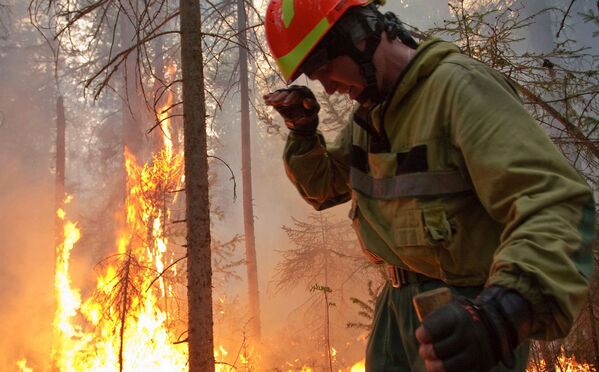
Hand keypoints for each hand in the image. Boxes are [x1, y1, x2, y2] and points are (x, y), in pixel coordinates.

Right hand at [263, 85, 319, 134]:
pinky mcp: (281, 96)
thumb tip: (306, 101)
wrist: (304, 115)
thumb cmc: (310, 111)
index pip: (296, 93)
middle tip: (274, 103)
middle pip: (286, 92)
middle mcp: (294, 90)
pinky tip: (265, 98)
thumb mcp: (314, 110)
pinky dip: (270, 97)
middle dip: (279, 97)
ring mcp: (287, 93)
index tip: (285, 104)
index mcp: (303, 92)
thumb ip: (311, 105)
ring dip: (273, 97)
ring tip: (268, 101)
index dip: (290, 98)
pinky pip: (275, 96)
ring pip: (279, 93)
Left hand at [415, 286, 531, 371]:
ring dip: (435, 367)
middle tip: (423, 351)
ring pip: (450, 366)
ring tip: (430, 364)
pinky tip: (443, 371)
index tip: (420, 336)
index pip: (435, 328)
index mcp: (458, 317)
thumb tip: (422, 337)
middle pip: (439, 349)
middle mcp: (469, 334)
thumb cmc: (459, 317)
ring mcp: (477, 351)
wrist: (492, 322)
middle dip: (426, 352)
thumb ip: (434, 321)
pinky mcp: (482, 365)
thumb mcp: (449, 310)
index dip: (424, 334)